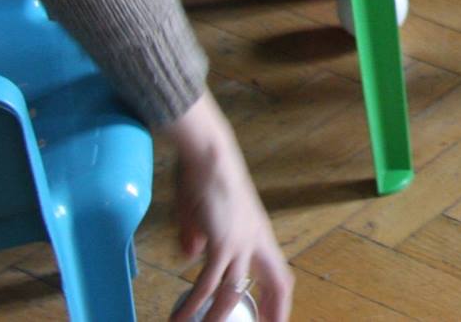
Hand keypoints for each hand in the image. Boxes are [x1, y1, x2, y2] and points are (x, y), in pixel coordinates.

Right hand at [163, 92, 292, 321]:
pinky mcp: (222, 241)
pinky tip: (182, 317)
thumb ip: (199, 238)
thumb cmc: (205, 178)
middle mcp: (256, 241)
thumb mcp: (203, 214)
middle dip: (273, 314)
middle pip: (276, 284)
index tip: (275, 321)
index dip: (278, 301)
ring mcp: (240, 242)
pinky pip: (208, 283)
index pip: (278, 274)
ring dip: (216, 317)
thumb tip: (191, 258)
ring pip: (233, 292)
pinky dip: (195, 304)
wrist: (208, 155)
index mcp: (258, 235)